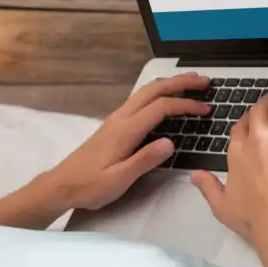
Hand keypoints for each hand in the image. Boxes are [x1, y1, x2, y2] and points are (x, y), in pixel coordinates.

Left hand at [49, 73, 210, 210]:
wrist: (62, 185)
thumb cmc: (89, 185)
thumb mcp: (119, 179)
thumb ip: (145, 160)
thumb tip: (170, 143)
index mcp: (125, 130)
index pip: (161, 107)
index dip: (186, 105)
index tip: (205, 109)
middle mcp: (120, 119)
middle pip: (153, 90)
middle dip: (180, 82)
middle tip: (204, 81)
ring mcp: (115, 120)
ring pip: (145, 92)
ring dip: (169, 85)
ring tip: (190, 83)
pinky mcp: (113, 125)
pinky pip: (139, 101)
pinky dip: (157, 94)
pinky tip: (165, 99)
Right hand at [191, 93, 267, 243]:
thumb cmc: (255, 219)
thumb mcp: (222, 206)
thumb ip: (208, 187)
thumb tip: (195, 176)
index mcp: (238, 152)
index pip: (241, 125)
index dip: (248, 120)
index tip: (254, 122)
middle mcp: (258, 140)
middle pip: (260, 109)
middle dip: (266, 103)